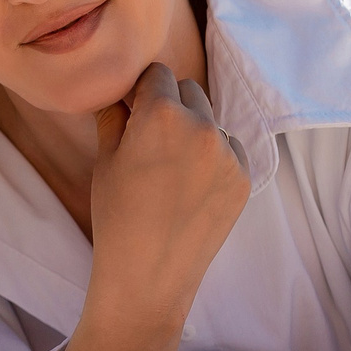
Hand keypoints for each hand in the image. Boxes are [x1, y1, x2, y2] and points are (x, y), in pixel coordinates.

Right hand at [88, 64, 250, 312]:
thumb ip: (114, 115)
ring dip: (194, 132)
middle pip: (189, 90)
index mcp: (162, 115)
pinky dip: (213, 159)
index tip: (133, 110)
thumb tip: (118, 91)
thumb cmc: (117, 218)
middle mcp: (202, 127)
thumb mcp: (105, 160)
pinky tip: (191, 188)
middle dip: (171, 105)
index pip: (158, 74)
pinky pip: (229, 150)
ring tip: (171, 172)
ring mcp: (229, 154)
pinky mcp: (244, 178)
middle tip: (151, 140)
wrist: (149, 277)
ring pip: (211, 121)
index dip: (142, 89)